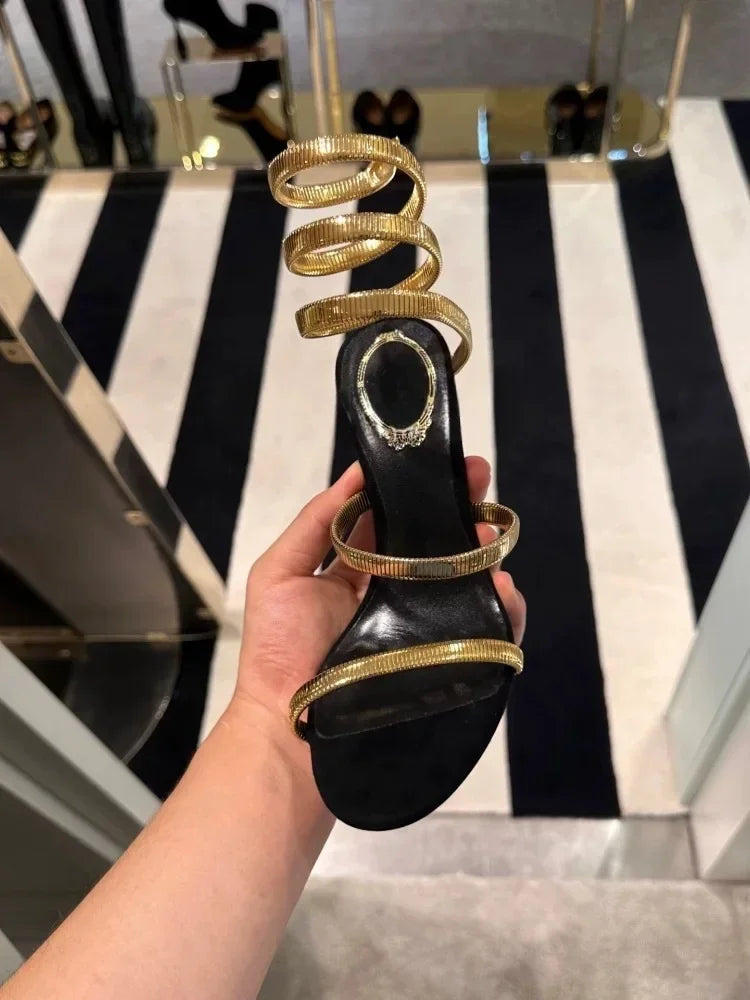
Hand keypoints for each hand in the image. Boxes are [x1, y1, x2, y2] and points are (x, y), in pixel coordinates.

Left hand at [233, 456, 525, 730]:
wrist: (291, 730)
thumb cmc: (280, 649)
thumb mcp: (280, 572)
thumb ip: (319, 520)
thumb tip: (360, 470)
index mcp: (359, 570)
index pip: (397, 521)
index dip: (418, 491)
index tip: (442, 462)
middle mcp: (397, 595)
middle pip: (438, 545)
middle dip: (461, 509)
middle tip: (479, 483)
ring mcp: (425, 629)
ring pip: (467, 581)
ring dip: (485, 552)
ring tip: (490, 536)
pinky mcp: (446, 663)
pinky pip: (486, 632)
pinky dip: (503, 608)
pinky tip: (502, 587)